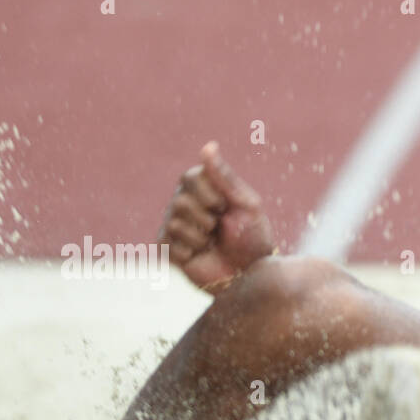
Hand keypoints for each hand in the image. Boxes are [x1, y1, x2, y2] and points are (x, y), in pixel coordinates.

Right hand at [158, 142, 275, 293]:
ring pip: (176, 223)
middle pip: (181, 201)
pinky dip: (190, 251)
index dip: (210, 194)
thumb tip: (208, 146)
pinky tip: (200, 255)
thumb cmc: (252, 237)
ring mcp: (173, 227)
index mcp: (200, 189)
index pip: (191, 177)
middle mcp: (182, 204)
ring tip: (212, 243)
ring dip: (201, 237)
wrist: (250, 273)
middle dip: (208, 218)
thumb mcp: (247, 204)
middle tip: (219, 229)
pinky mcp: (167, 250)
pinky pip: (168, 244)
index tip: (225, 207)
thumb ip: (225, 177)